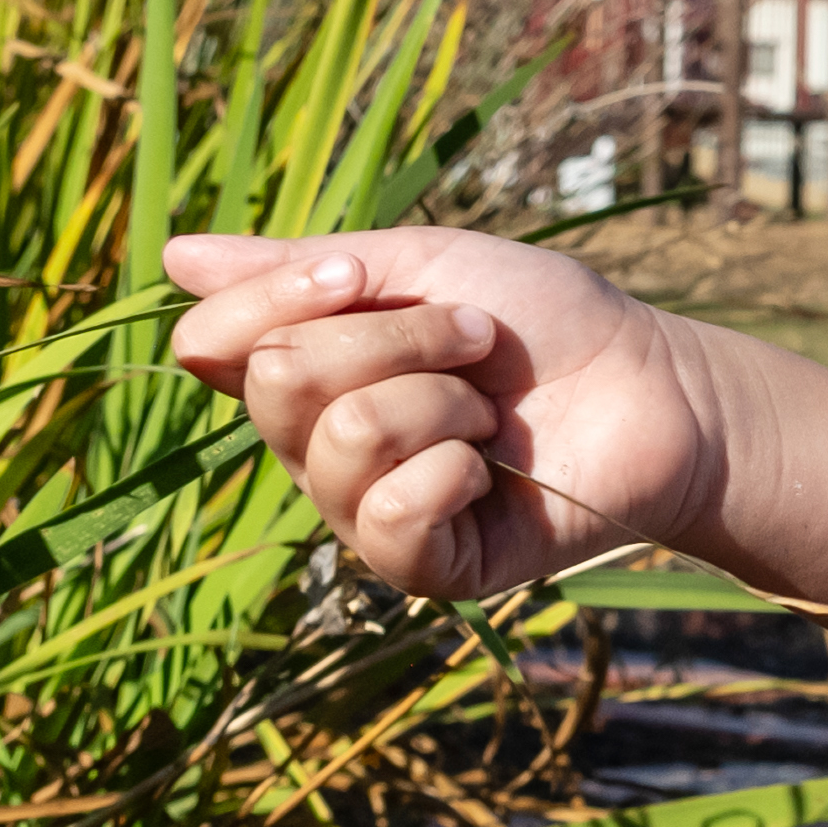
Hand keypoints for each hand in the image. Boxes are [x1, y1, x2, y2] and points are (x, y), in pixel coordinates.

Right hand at [159, 228, 732, 598]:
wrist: (655, 387)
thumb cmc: (544, 322)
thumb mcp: (423, 266)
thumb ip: (301, 267)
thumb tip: (172, 257)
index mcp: (303, 375)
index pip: (208, 343)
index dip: (276, 297)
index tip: (359, 271)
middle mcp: (315, 450)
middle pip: (278, 383)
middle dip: (395, 340)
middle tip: (476, 342)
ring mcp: (364, 514)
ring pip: (344, 440)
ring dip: (442, 401)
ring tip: (493, 413)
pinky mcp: (424, 569)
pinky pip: (392, 516)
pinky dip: (456, 472)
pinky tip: (495, 474)